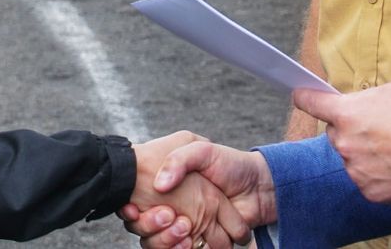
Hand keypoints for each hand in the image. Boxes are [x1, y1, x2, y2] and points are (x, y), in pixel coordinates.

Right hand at [122, 141, 275, 248]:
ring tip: (182, 228)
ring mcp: (187, 230)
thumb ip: (179, 160)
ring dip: (164, 240)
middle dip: (149, 226)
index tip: (130, 209)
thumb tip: (159, 185)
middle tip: (165, 215)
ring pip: (159, 244)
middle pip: (145, 230)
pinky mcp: (202, 244)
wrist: (260, 185)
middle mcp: (173, 212)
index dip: (131, 211)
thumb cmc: (229, 164)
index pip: (137, 207)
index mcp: (168, 191)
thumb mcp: (201, 150)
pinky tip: (187, 241)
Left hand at [293, 83, 390, 203]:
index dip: (306, 98)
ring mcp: (355, 169)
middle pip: (335, 134)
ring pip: (351, 159)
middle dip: (350, 131)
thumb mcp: (389, 93)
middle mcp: (344, 142)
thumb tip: (355, 108)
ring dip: (365, 154)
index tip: (300, 96)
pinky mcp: (369, 191)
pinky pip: (365, 180)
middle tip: (377, 129)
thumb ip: (363, 101)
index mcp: (346, 113)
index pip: (313, 104)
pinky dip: (377, 175)